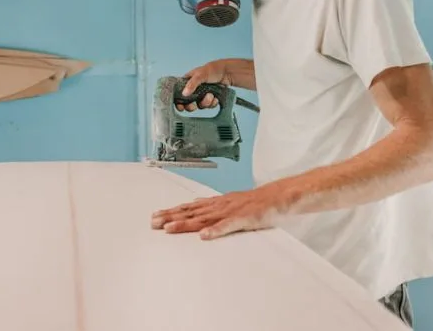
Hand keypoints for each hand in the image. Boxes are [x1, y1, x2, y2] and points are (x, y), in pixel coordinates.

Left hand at [150, 184, 293, 239]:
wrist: (278, 196)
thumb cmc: (254, 201)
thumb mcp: (229, 201)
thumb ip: (211, 204)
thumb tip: (194, 203)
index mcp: (215, 203)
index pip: (189, 207)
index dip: (171, 211)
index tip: (155, 216)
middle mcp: (219, 206)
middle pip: (191, 212)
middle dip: (171, 217)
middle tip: (153, 223)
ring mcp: (230, 212)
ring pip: (204, 218)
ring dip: (185, 223)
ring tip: (169, 228)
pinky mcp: (243, 219)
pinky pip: (228, 226)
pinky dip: (215, 231)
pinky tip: (204, 236)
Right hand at [177, 60, 232, 111]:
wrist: (228, 72)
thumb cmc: (213, 69)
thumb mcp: (200, 75)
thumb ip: (191, 84)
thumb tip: (184, 93)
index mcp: (188, 82)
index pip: (179, 93)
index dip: (178, 101)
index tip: (180, 106)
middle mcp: (194, 89)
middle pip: (188, 103)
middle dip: (191, 106)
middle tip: (193, 105)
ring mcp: (202, 94)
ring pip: (200, 105)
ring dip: (205, 102)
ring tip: (210, 95)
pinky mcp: (210, 98)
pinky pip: (209, 105)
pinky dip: (212, 103)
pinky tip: (215, 97)